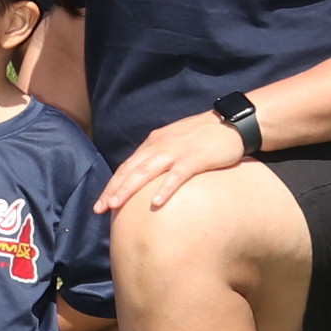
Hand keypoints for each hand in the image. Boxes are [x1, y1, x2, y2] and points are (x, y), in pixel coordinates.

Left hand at [97, 110, 250, 216]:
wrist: (232, 123)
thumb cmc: (205, 137)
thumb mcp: (176, 143)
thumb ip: (161, 156)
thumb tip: (148, 177)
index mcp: (154, 143)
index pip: (127, 166)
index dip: (112, 184)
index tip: (100, 203)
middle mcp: (160, 146)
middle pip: (130, 169)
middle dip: (112, 189)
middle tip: (98, 208)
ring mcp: (177, 151)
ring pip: (146, 171)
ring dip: (128, 188)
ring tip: (115, 205)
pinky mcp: (195, 158)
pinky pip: (177, 175)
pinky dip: (165, 188)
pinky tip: (155, 203)